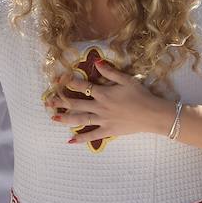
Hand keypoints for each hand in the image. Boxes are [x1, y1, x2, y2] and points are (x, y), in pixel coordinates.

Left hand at [46, 60, 173, 144]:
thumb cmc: (141, 95)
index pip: (81, 86)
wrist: (152, 114)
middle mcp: (99, 107)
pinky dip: (81, 139)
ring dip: (65, 118)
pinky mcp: (108, 131)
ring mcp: (103, 120)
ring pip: (80, 119)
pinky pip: (92, 136)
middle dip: (61, 102)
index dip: (69, 82)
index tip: (58, 80)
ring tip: (53, 118)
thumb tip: (96, 61)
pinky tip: (70, 141)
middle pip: (76, 104)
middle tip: (48, 102)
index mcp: (103, 93)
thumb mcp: (126, 80)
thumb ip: (110, 71)